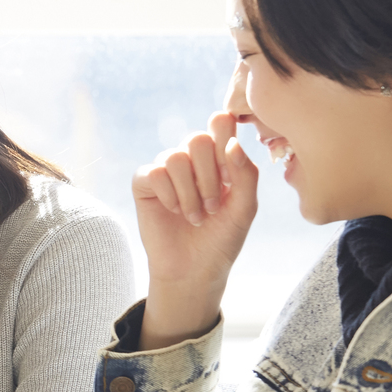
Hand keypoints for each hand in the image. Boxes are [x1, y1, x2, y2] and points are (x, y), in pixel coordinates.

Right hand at [132, 112, 259, 348]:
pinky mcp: (144, 182)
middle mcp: (192, 158)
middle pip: (198, 139)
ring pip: (174, 157)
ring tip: (196, 216)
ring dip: (189, 193)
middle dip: (209, 177)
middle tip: (214, 205)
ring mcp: (166, 169)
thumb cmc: (223, 238)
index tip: (231, 174)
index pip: (221, 122)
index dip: (225, 136)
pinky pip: (154, 173)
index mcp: (220, 157)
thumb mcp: (245, 208)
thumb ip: (246, 174)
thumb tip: (232, 143)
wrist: (195, 270)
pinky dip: (169, 195)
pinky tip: (174, 212)